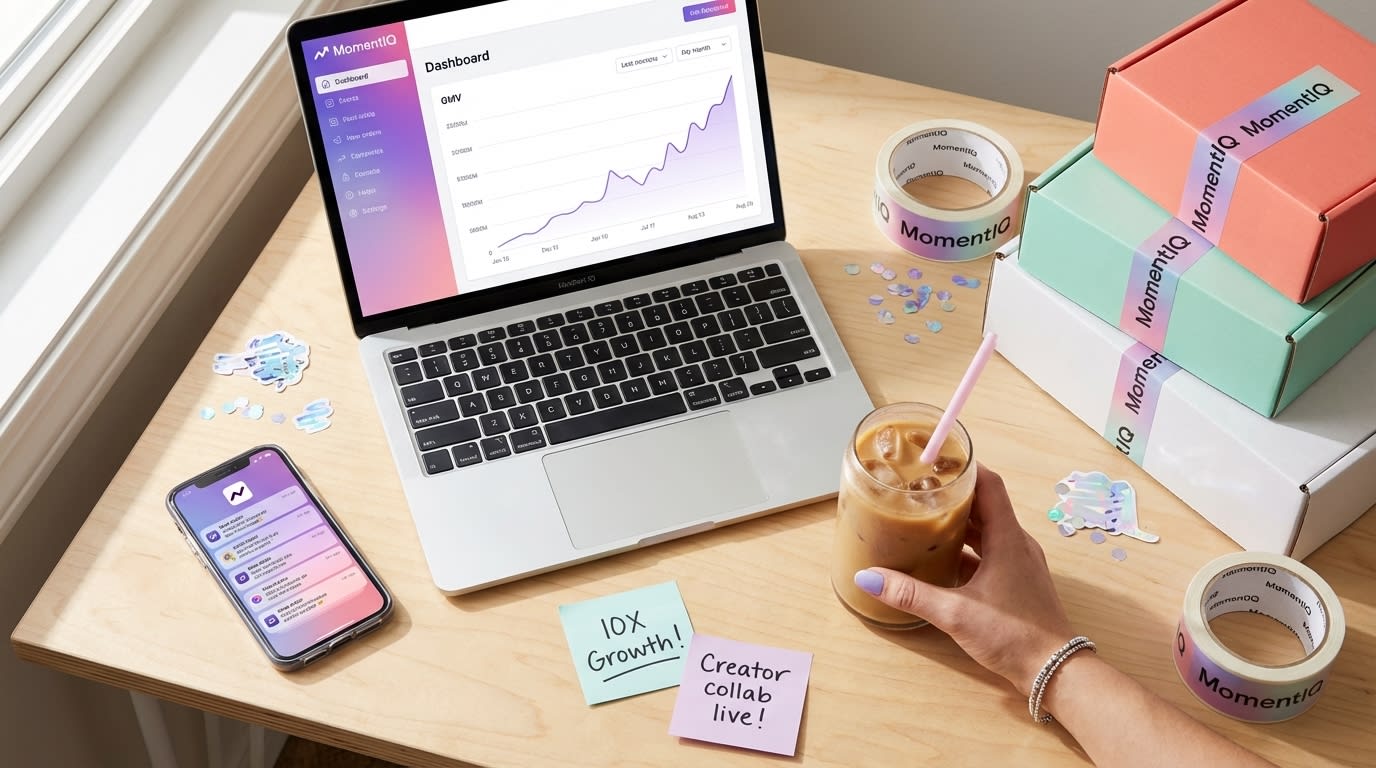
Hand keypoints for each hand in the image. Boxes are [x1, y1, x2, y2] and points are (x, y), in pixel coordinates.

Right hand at [854, 464, 1072, 695]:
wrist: (1056, 672)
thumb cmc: (1015, 637)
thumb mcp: (956, 613)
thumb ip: (911, 594)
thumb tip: (868, 578)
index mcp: (1008, 539)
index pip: (989, 484)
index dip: (964, 467)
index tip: (935, 460)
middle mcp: (1016, 544)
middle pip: (985, 505)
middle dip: (953, 494)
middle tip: (918, 489)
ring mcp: (1019, 564)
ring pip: (987, 530)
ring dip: (959, 523)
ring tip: (924, 519)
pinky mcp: (1016, 582)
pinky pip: (990, 553)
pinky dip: (966, 548)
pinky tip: (940, 560)